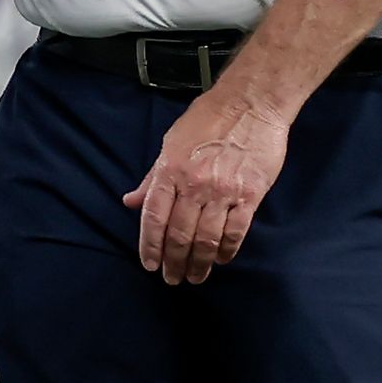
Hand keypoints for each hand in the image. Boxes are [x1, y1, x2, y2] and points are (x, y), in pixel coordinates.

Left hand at [124, 89, 291, 284]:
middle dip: (174, 262)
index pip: (153, 218)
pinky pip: (235, 231)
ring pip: (206, 239)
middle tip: (172, 278)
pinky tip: (220, 259)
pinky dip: (226, 250)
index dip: (150, 246)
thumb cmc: (208, 119)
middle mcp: (194, 185)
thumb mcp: (171, 143)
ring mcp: (222, 191)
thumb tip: (130, 202)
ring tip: (195, 277)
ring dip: (199, 263)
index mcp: (170, 171)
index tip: (150, 265)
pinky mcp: (250, 194)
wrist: (251, 104)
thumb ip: (152, 178)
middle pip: (179, 235)